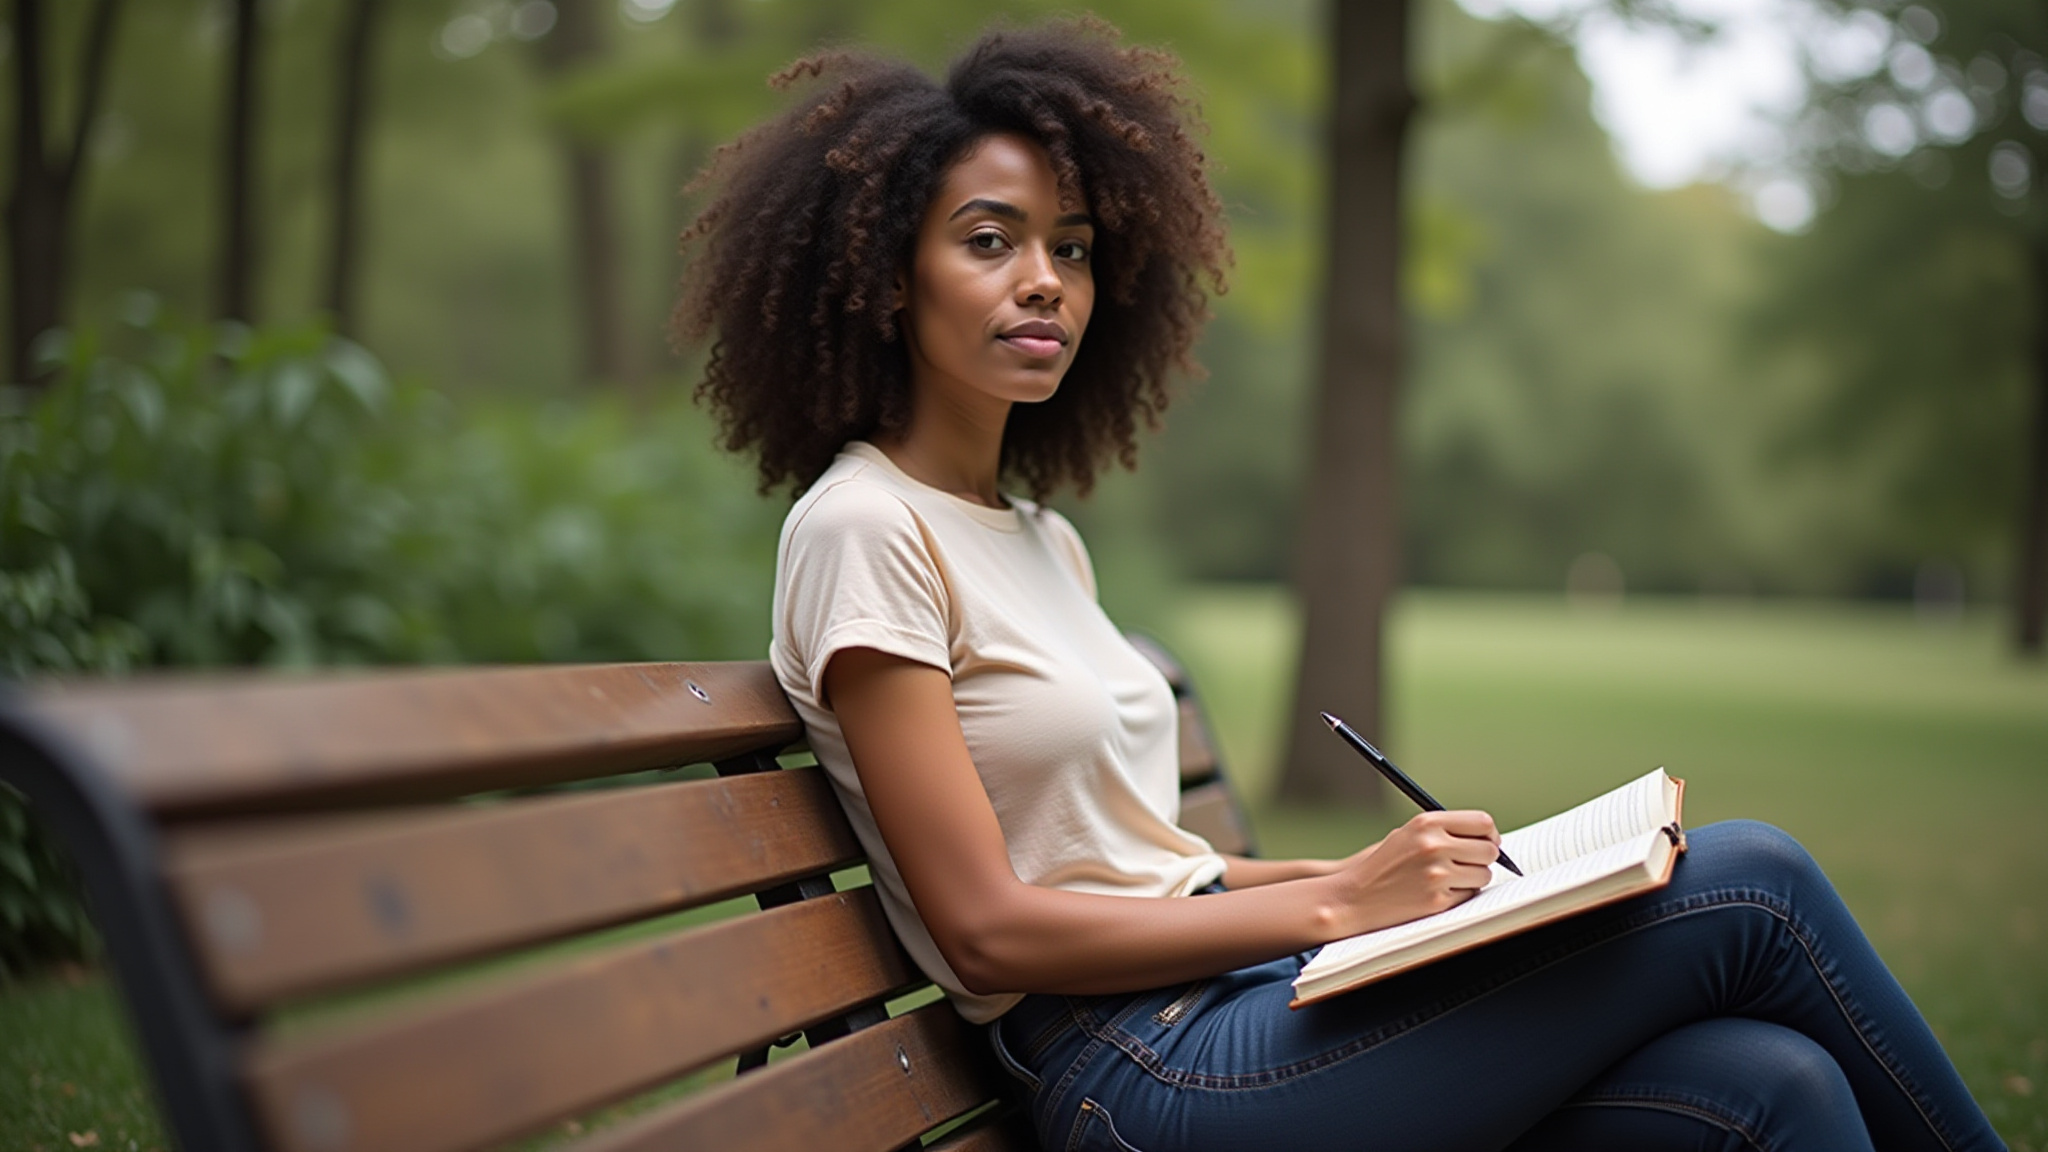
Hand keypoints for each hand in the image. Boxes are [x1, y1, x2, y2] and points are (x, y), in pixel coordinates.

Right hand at [1325, 810, 1500, 935]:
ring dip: (1472, 879)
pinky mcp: (1438, 900)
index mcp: (1427, 823)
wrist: (1355, 897)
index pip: (1482, 822)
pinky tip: (1437, 893)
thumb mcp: (1408, 834)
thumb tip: (1487, 837)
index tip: (1488, 841)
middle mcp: (1434, 845)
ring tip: (1448, 879)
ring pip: (1484, 875)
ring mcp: (1437, 874)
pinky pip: (1469, 895)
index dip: (1489, 834)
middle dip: (1483, 859)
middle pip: (1489, 850)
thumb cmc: (1383, 865)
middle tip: (1470, 864)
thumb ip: (1444, 831)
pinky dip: (1459, 895)